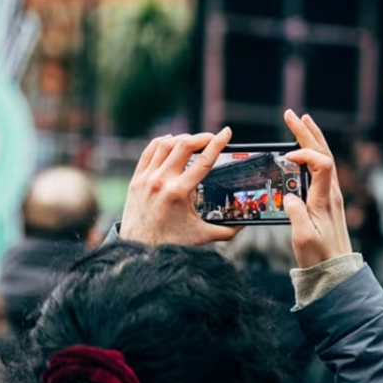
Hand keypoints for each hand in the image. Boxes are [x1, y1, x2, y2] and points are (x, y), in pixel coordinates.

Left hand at [121, 128, 241, 245]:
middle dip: (202, 137)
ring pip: (165, 144)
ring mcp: (146, 178)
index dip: (218, 143)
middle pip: (184, 145)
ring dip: (183, 138)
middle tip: (213, 137)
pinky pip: (149, 151)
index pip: (203, 161)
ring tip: (195, 141)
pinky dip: (162, 142)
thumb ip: (228, 230)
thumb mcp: (203, 236)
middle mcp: (161, 181)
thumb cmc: (172, 243)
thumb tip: (246, 223)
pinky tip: (172, 141)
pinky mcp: (136, 179)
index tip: (227, 132)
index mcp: (179, 193)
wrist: (140, 250)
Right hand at [281, 111, 352, 267]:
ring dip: (312, 139)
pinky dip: (313, 155)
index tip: (285, 157)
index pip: (322, 163)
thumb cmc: (319, 257)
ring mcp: (331, 197)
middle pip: (324, 154)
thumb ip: (295, 214)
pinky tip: (304, 152)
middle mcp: (331, 194)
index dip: (304, 153)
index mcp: (325, 199)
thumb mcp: (303, 237)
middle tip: (292, 115)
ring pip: (325, 160)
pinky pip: (322, 171)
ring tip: (301, 122)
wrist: (335, 272)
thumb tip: (288, 196)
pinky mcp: (328, 202)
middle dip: (307, 133)